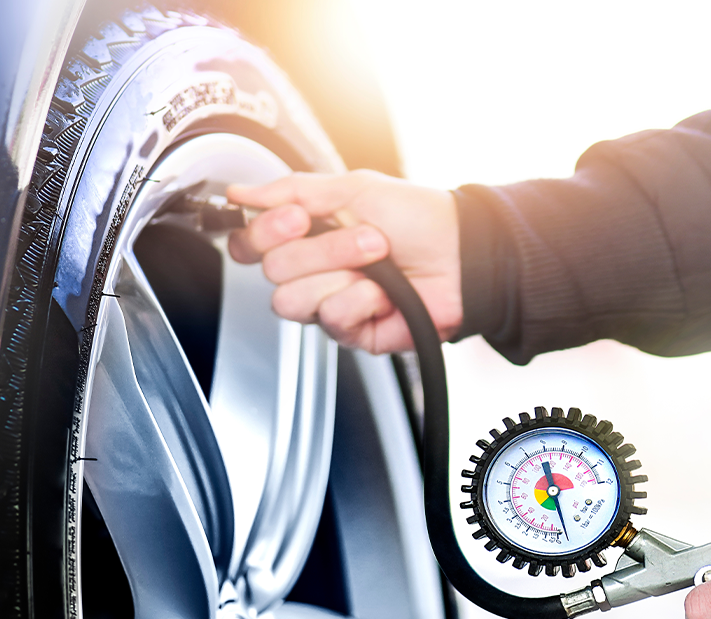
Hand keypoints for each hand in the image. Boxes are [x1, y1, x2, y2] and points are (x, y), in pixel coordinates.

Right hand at [226, 170, 460, 353]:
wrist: (462, 252)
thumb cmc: (417, 218)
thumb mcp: (354, 188)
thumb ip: (293, 190)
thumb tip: (240, 192)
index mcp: (304, 235)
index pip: (249, 243)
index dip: (264, 232)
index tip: (298, 217)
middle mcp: (311, 271)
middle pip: (273, 270)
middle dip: (323, 248)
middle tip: (366, 236)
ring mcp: (329, 302)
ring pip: (292, 300)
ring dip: (341, 272)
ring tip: (378, 263)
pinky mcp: (351, 331)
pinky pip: (331, 318)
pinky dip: (361, 300)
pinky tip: (383, 293)